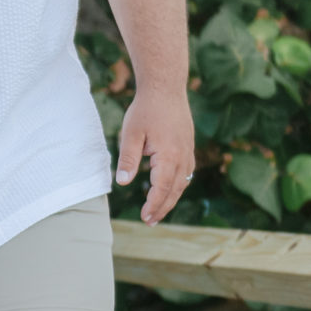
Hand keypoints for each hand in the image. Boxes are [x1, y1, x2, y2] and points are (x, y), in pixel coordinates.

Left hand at [115, 88, 196, 222]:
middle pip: (174, 190)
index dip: (153, 205)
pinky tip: (169, 190)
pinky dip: (177, 185)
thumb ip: (127, 160)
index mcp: (169, 156)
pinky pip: (186, 172)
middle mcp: (183, 156)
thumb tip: (122, 183)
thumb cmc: (146, 110)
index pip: (161, 189)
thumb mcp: (131, 134)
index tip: (144, 217)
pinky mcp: (188, 146)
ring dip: (171, 198)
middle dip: (162, 208)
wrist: (166, 88)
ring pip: (183, 182)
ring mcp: (188, 151)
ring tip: (158, 211)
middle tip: (150, 222)